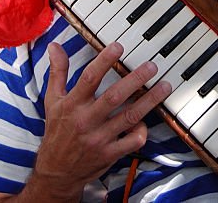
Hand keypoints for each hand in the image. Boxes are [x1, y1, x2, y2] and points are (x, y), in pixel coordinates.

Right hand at [28, 42, 171, 201]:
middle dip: (135, 80)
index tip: (118, 46)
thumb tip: (55, 46)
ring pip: (129, 117)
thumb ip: (57, 72)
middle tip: (152, 66)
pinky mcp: (110, 154)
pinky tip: (147, 119)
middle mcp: (87, 120)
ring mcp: (99, 138)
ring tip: (164, 86)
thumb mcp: (52, 101)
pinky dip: (142, 130)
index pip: (89, 79)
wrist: (56, 172)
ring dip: (149, 101)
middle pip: (114, 97)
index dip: (104, 61)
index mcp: (72, 105)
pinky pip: (132, 141)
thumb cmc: (57, 132)